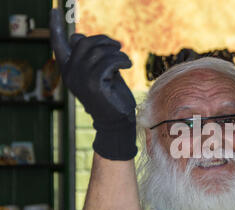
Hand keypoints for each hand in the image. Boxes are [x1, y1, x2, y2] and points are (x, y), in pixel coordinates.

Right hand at [50, 8, 136, 159]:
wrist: (116, 120)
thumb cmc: (110, 94)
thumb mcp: (99, 71)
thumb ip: (90, 56)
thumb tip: (77, 36)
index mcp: (68, 69)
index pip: (58, 44)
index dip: (55, 26)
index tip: (54, 10)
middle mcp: (70, 73)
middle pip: (85, 42)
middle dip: (105, 41)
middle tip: (118, 47)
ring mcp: (80, 79)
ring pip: (99, 51)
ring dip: (117, 52)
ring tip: (124, 61)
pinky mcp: (94, 83)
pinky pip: (109, 61)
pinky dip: (122, 60)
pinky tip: (127, 65)